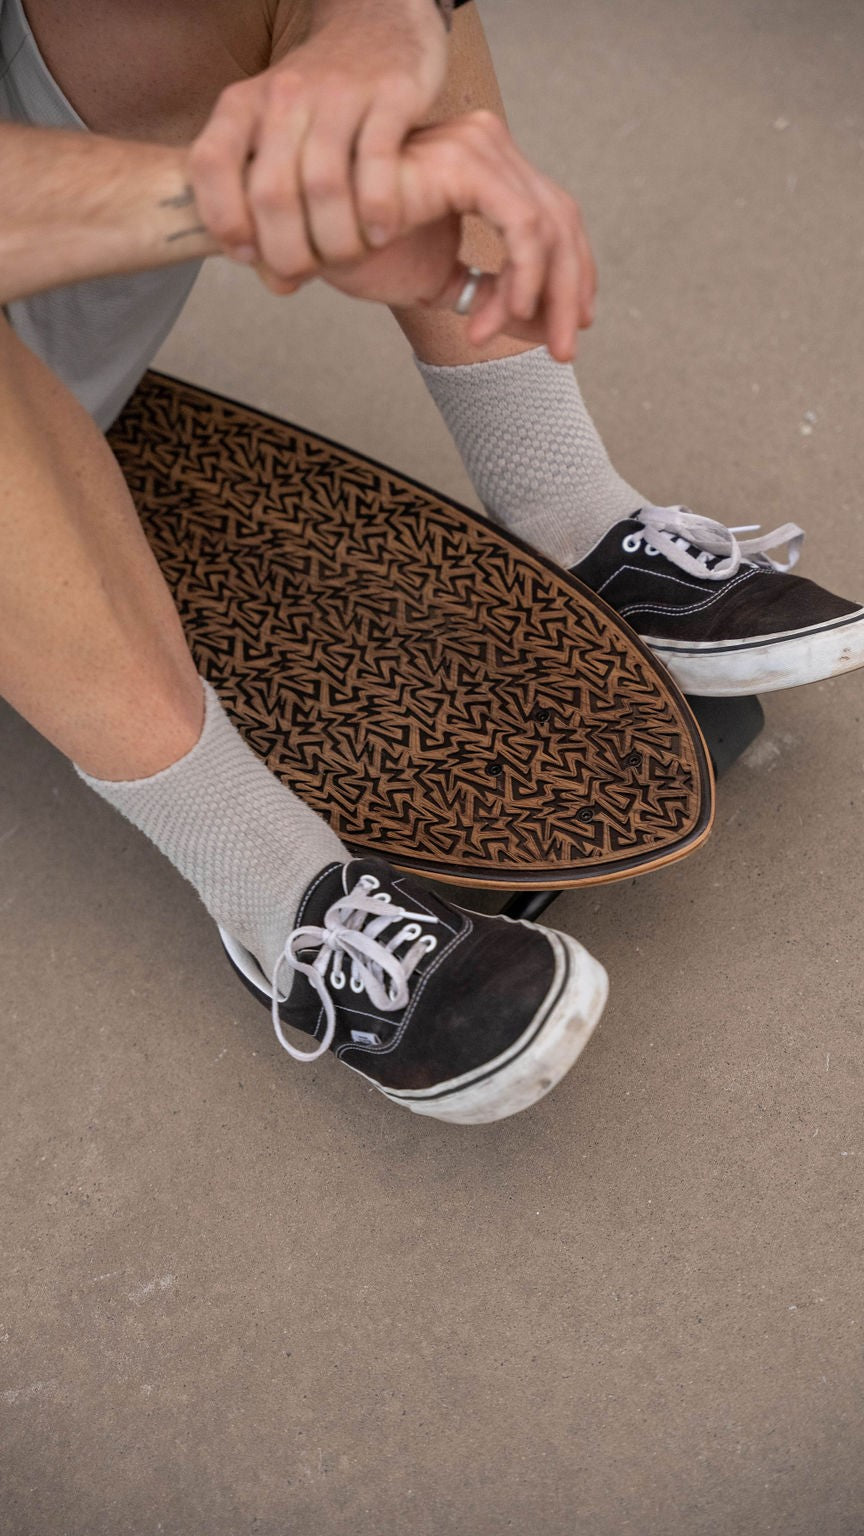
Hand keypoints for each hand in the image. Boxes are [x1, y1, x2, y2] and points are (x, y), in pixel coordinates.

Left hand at [188, 0, 447, 273]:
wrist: (379, 22)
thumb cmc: (323, 101)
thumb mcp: (278, 136)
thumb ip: (269, 206)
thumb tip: (277, 284)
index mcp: (245, 105)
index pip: (209, 164)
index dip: (223, 220)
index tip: (247, 256)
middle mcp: (285, 95)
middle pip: (271, 191)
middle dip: (287, 251)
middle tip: (307, 272)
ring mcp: (337, 93)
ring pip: (324, 185)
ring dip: (335, 240)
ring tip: (348, 257)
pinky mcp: (389, 94)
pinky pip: (376, 162)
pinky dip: (377, 209)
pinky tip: (381, 234)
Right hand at [263, 112, 595, 361]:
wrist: (304, 235)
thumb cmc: (359, 250)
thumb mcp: (439, 280)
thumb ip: (490, 296)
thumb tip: (543, 326)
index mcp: (484, 165)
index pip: (552, 219)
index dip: (569, 279)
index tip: (565, 331)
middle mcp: (486, 145)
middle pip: (561, 220)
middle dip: (570, 293)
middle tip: (565, 352)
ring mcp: (477, 147)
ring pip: (550, 226)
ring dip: (548, 295)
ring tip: (530, 339)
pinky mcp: (465, 163)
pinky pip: (522, 224)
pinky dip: (523, 275)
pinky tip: (498, 316)